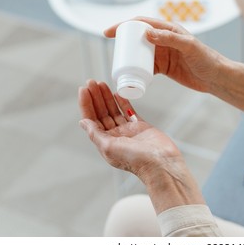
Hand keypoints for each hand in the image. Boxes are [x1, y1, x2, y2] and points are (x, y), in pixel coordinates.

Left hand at [78, 80, 205, 212]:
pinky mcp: (141, 126)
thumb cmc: (135, 160)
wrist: (160, 162)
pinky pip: (129, 111)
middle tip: (91, 81)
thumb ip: (95, 134)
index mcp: (105, 142)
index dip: (87, 104)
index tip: (84, 90)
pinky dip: (123, 102)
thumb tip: (83, 122)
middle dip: (96, 97)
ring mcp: (128, 130)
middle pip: (101, 113)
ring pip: (114, 110)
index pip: (92, 120)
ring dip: (107, 97)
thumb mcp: (109, 147)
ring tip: (101, 84)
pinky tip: (117, 93)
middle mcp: (115, 136)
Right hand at [104, 17, 226, 92]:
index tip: (110, 33)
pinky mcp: (164, 67)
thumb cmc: (207, 59)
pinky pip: (147, 67)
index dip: (124, 26)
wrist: (215, 78)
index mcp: (169, 29)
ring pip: (141, 53)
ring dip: (130, 57)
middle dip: (124, 42)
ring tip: (120, 64)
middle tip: (114, 53)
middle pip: (138, 37)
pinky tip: (133, 75)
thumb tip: (146, 33)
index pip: (142, 23)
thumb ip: (170, 38)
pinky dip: (139, 70)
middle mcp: (164, 40)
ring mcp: (163, 54)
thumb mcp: (189, 46)